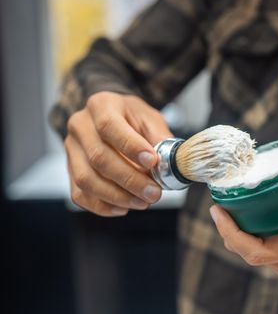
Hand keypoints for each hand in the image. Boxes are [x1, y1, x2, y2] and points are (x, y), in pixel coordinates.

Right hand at [65, 92, 172, 216]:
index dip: (131, 147)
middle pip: (99, 157)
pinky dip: (102, 206)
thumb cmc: (131, 117)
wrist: (110, 117)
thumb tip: (170, 162)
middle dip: (129, 180)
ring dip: (117, 196)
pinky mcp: (70, 170)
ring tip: (143, 202)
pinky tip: (124, 208)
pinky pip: (80, 195)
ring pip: (87, 179)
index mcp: (101, 105)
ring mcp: (71, 149)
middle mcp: (80, 126)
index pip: (109, 126)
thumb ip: (159, 137)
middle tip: (153, 192)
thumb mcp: (150, 118)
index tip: (153, 162)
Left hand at [210, 171, 277, 277]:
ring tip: (226, 205)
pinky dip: (245, 233)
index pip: (257, 251)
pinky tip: (241, 214)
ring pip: (250, 252)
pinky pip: (257, 248)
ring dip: (235, 232)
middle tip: (219, 202)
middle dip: (228, 230)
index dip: (233, 234)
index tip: (218, 211)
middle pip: (247, 252)